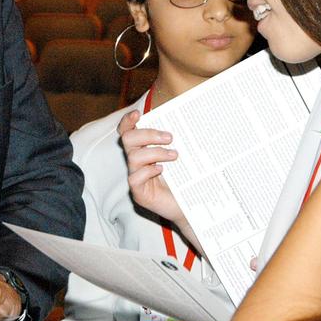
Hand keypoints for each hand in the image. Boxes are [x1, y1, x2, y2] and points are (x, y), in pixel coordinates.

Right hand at [118, 111, 186, 227]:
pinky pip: (134, 178)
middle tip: (170, 137)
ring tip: (175, 156)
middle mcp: (137, 161)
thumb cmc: (188, 180)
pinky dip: (148, 171)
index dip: (128, 121)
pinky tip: (162, 171)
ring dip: (155, 153)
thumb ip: (180, 141)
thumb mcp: (185, 156)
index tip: (139, 113)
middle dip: (148, 134)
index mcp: (144, 149)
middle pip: (128, 139)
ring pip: (133, 157)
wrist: (193, 206)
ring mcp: (136, 177)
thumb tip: (190, 119)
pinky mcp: (139, 193)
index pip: (127, 131)